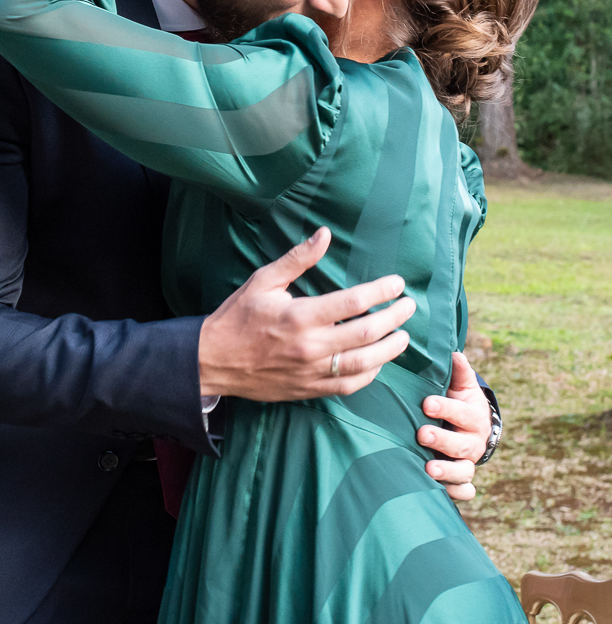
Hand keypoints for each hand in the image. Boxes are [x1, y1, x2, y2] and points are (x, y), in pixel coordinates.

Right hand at [198, 227, 414, 401]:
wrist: (213, 361)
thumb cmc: (238, 316)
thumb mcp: (263, 280)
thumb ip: (297, 258)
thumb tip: (325, 234)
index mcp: (300, 316)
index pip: (354, 302)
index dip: (381, 291)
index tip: (397, 283)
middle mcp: (310, 346)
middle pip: (367, 333)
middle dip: (395, 318)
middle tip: (409, 306)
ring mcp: (312, 372)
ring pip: (365, 364)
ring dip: (390, 349)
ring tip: (403, 336)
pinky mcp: (310, 389)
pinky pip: (349, 385)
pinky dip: (370, 374)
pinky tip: (378, 361)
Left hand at [417, 352, 491, 501]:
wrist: (474, 429)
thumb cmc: (459, 403)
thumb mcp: (462, 387)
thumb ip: (459, 373)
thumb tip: (455, 354)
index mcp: (473, 416)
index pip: (462, 413)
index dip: (446, 408)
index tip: (426, 404)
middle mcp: (474, 441)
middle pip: (461, 444)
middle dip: (442, 440)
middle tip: (421, 434)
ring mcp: (468, 462)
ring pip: (464, 471)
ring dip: (448, 471)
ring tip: (428, 469)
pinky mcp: (462, 480)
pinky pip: (464, 492)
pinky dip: (457, 494)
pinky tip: (443, 493)